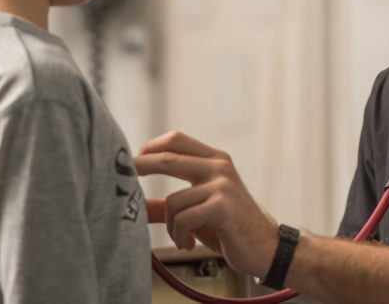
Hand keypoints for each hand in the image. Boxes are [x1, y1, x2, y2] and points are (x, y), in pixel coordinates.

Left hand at [134, 131, 279, 276]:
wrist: (264, 248)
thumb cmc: (229, 228)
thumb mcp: (197, 211)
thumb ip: (168, 205)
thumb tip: (135, 204)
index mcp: (215, 160)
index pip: (178, 139)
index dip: (152, 146)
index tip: (133, 160)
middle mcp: (219, 167)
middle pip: (169, 157)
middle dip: (140, 167)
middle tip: (124, 177)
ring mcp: (222, 185)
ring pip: (172, 201)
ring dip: (171, 227)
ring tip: (183, 238)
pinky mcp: (223, 206)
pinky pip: (183, 219)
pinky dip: (180, 236)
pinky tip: (190, 243)